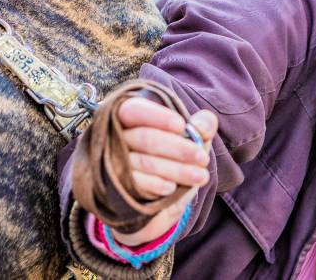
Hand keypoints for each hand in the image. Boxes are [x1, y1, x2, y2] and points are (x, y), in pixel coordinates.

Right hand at [109, 98, 217, 245]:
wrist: (159, 205)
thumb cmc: (174, 162)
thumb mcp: (191, 142)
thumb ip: (202, 126)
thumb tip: (203, 126)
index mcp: (129, 120)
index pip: (133, 110)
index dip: (156, 116)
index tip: (182, 125)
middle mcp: (115, 139)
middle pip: (142, 137)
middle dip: (177, 147)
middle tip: (202, 158)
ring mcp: (112, 164)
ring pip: (142, 161)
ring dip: (175, 169)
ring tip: (200, 176)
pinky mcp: (115, 188)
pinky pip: (134, 182)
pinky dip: (156, 184)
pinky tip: (172, 187)